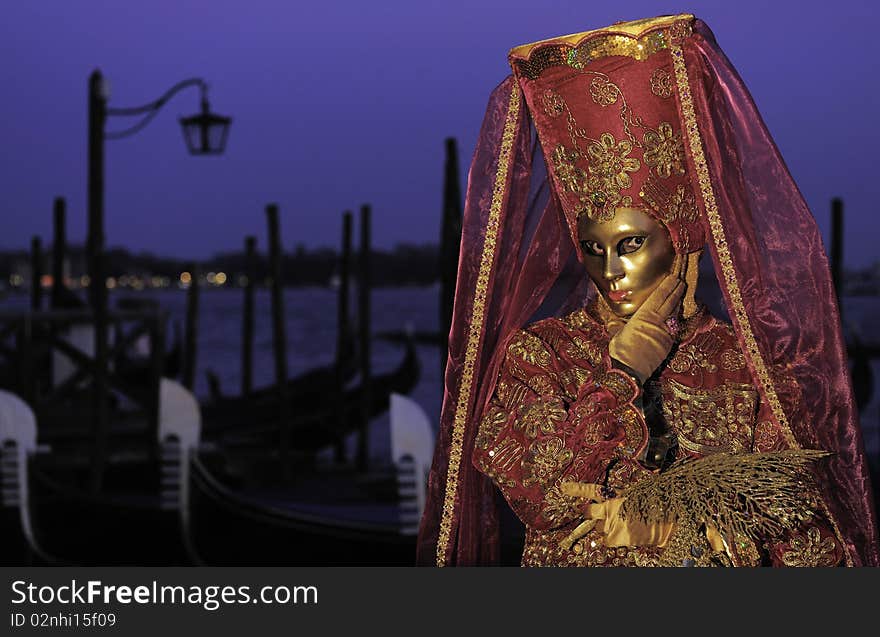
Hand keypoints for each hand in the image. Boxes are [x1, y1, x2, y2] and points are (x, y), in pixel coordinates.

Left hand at [558, 481, 674, 549]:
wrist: (666, 522)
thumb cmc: (651, 506)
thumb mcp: (632, 496)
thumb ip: (616, 499)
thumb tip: (604, 506)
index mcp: (614, 494)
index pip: (590, 489)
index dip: (575, 489)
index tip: (563, 487)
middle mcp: (608, 508)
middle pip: (588, 512)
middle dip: (592, 514)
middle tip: (604, 515)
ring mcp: (609, 523)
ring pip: (598, 528)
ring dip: (606, 527)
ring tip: (624, 524)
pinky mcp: (613, 537)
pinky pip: (605, 539)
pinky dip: (612, 538)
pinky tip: (625, 532)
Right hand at [608, 254, 686, 382]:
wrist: (630, 370)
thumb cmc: (620, 350)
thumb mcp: (617, 333)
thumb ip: (620, 325)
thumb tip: (615, 322)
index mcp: (644, 316)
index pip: (660, 296)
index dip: (668, 285)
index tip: (674, 277)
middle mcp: (657, 322)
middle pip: (671, 302)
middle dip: (676, 291)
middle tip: (681, 281)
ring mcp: (665, 333)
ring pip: (674, 314)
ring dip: (677, 303)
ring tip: (679, 294)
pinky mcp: (668, 344)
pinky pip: (673, 327)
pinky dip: (675, 318)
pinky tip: (674, 316)